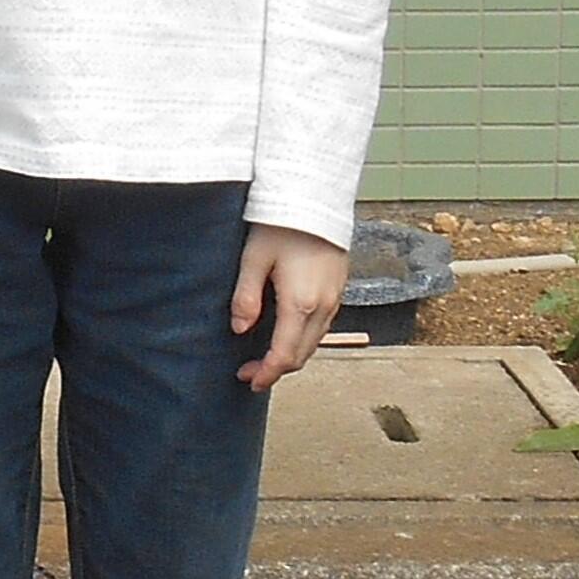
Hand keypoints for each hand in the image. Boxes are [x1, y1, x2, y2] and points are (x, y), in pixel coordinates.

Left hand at [231, 227, 348, 389]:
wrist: (317, 197)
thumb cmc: (282, 223)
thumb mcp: (253, 258)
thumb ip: (246, 297)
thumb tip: (240, 329)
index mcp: (301, 303)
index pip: (285, 354)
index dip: (267, 373)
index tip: (249, 381)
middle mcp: (324, 306)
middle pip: (302, 354)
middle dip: (277, 369)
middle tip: (250, 373)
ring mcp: (335, 298)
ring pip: (314, 342)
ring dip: (291, 355)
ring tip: (265, 357)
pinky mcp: (338, 289)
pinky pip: (322, 326)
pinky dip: (304, 339)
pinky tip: (286, 333)